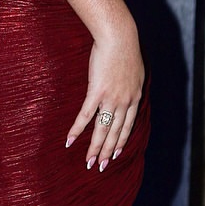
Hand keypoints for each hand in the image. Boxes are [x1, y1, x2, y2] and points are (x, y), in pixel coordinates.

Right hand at [66, 20, 144, 169]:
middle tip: (101, 167)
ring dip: (95, 148)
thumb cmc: (125, 49)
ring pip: (102, 129)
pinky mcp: (96, 92)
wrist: (119, 38)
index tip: (116, 154)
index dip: (121, 141)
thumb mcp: (134, 69)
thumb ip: (130, 83)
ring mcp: (111, 99)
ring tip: (89, 162)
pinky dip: (77, 130)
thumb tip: (126, 87)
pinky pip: (85, 116)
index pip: (127, 126)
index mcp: (134, 98)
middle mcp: (124, 102)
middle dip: (108, 151)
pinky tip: (70, 140)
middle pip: (115, 133)